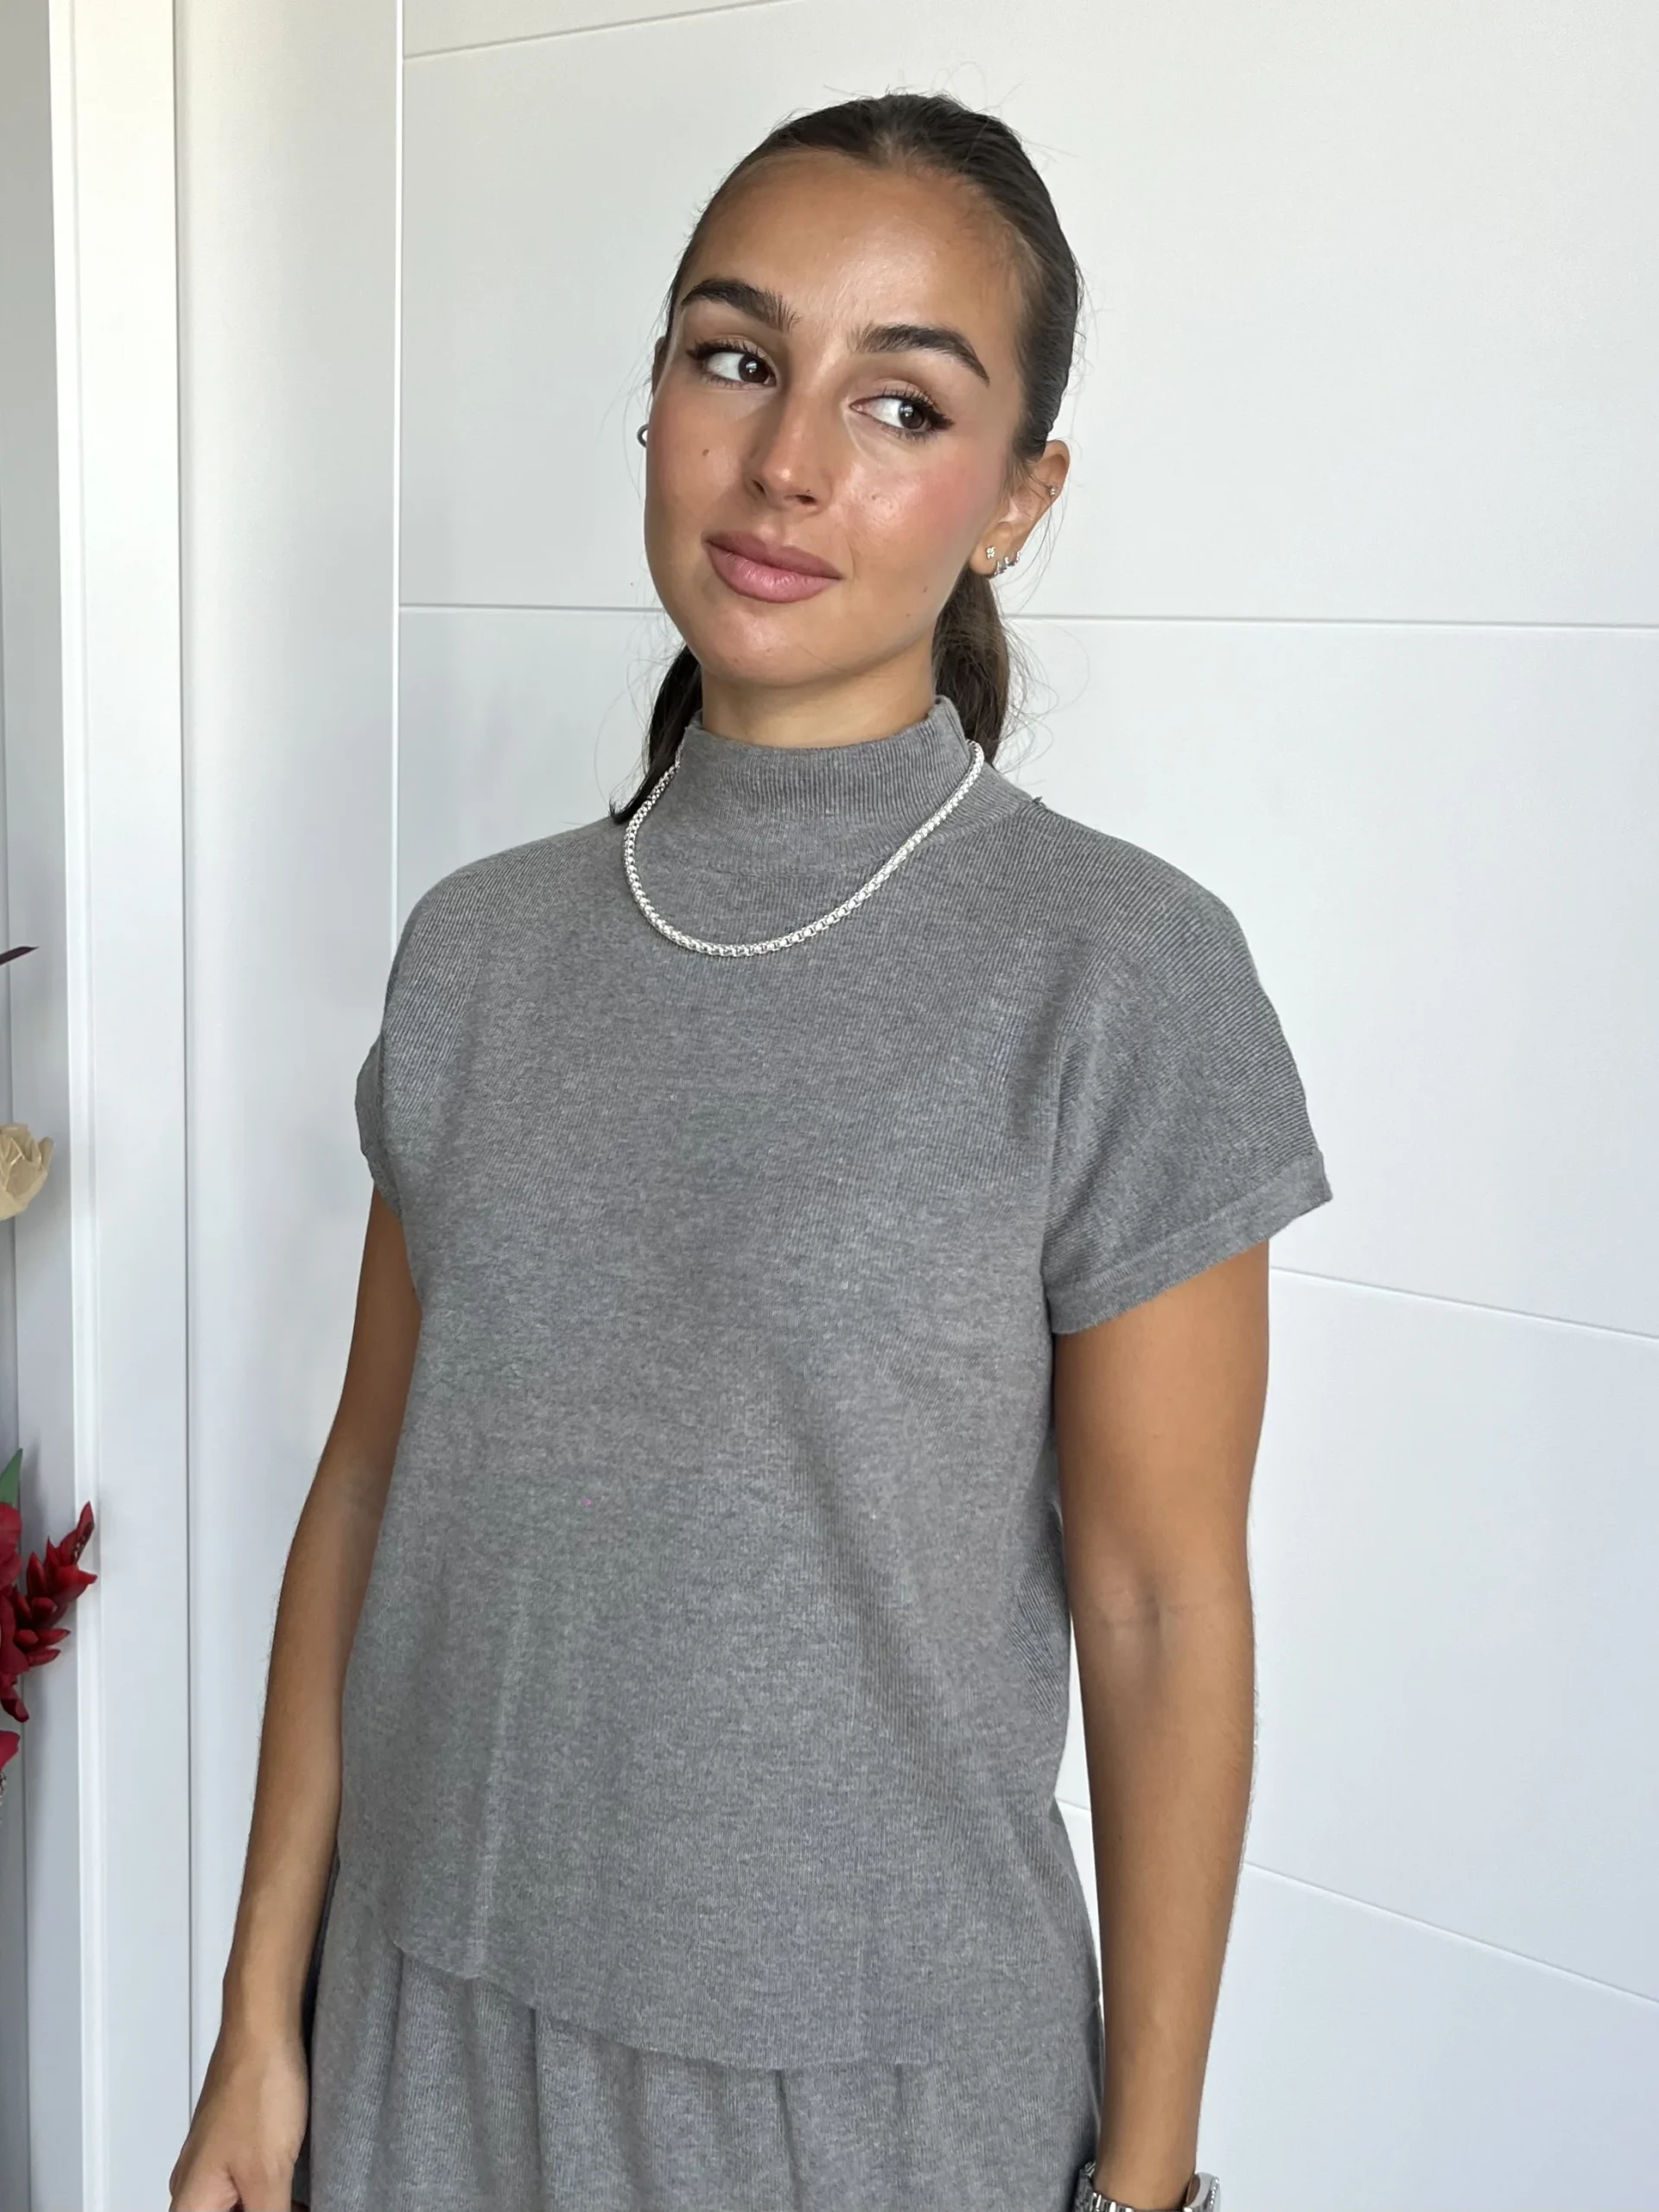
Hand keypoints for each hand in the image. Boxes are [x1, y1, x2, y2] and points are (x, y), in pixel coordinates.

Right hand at [168, 2027, 307, 2211]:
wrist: (265, 2026)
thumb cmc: (256, 2088)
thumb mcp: (268, 2176)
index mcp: (191, 2202)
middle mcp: (196, 2185)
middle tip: (298, 2206)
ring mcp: (218, 2161)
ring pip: (242, 2207)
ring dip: (274, 2209)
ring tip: (305, 2201)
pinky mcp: (241, 2142)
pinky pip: (252, 2186)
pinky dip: (276, 2197)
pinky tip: (304, 2194)